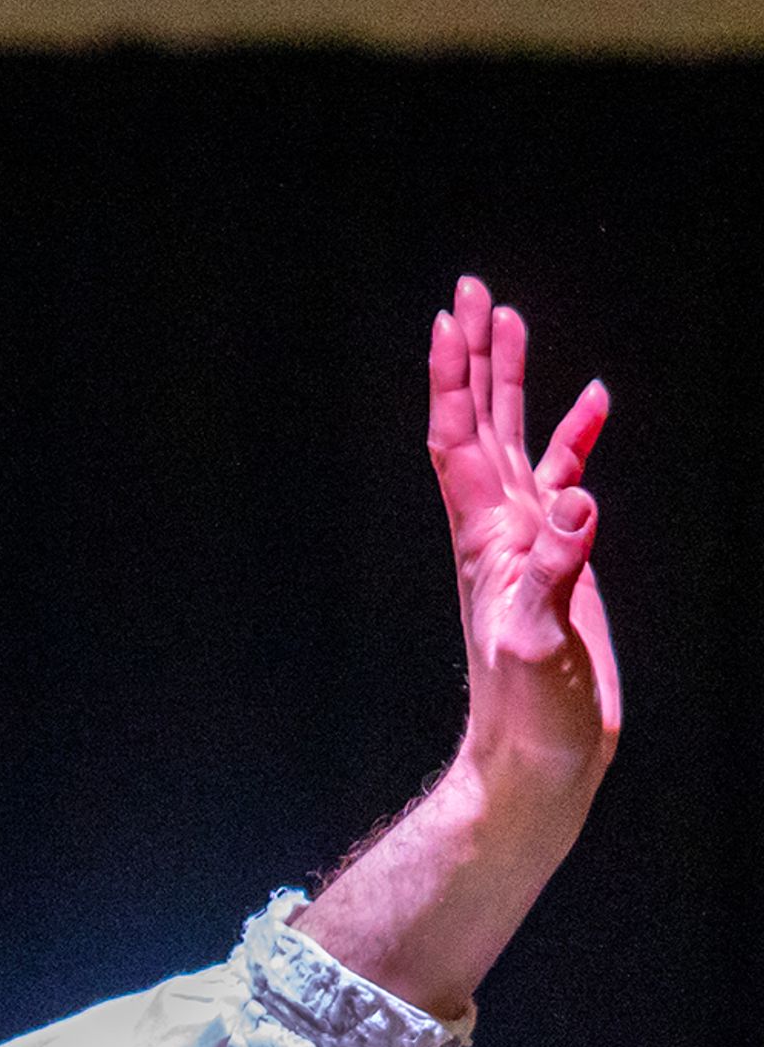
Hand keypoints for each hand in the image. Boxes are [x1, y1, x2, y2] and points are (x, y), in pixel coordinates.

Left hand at [428, 275, 617, 823]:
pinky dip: (574, 436)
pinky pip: (564, 478)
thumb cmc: (527, 710)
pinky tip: (593, 402)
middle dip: (474, 355)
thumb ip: (556, 574)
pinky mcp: (560, 558)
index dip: (455, 377)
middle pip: (477, 420)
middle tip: (473, 289)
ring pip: (513, 438)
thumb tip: (579, 503)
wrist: (537, 756)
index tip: (452, 317)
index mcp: (483, 537)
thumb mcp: (537, 642)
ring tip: (511, 318)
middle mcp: (495, 527)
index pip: (459, 438)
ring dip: (511, 380)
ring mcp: (526, 539)